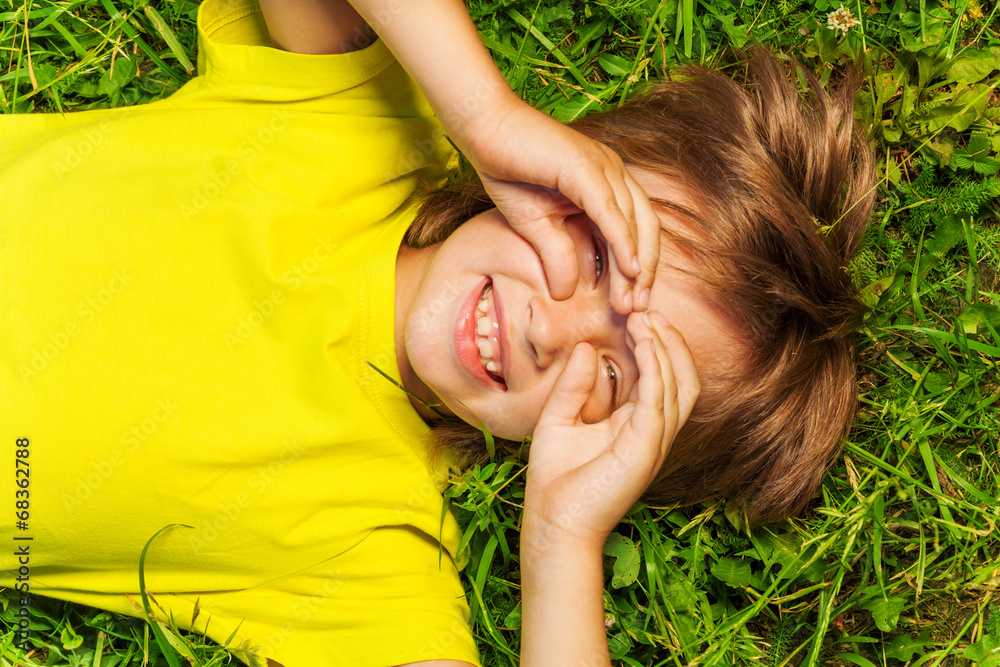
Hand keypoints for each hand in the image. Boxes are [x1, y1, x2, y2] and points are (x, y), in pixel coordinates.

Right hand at [457, 96, 660, 313]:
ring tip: (631, 299)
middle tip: (637, 310)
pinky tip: (628, 269)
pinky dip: (623, 240)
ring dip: (635, 265)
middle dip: (644, 273)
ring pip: (634, 222)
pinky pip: (611, 210)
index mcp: (607, 186)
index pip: (635, 232)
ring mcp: (604, 168)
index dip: (637, 270)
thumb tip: (564, 295)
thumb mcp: (536, 227)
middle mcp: (614, 174)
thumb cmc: (510, 172)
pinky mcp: (586, 167)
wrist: (485, 130)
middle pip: (645, 229)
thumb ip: (556, 256)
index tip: (632, 304)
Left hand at [521, 312, 699, 550]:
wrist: (552, 521)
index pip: (661, 379)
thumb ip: (574, 384)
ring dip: (665, 348)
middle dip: (670, 342)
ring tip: (645, 319)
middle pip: (682, 378)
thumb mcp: (559, 418)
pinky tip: (643, 342)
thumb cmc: (555, 478)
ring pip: (679, 385)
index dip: (657, 346)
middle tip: (648, 311)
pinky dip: (655, 368)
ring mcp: (654, 442)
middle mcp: (652, 433)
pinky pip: (659, 400)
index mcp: (636, 426)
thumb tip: (587, 347)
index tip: (639, 316)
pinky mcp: (645, 448)